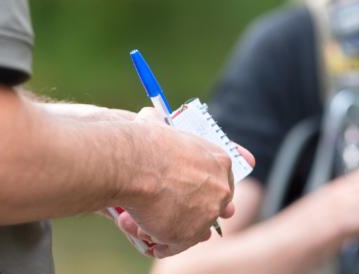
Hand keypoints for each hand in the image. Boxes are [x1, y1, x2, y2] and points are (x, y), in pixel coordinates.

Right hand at [116, 108, 254, 257]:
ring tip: (152, 221)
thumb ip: (162, 123)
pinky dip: (164, 243)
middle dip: (195, 209)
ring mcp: (209, 212)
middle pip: (216, 205)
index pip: (224, 179)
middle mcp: (222, 187)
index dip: (207, 187)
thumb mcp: (159, 123)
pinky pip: (180, 244)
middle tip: (171, 210)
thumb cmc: (144, 142)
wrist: (134, 163)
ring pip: (197, 227)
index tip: (193, 192)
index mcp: (220, 160)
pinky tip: (148, 235)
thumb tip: (151, 113)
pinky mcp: (192, 233)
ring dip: (178, 226)